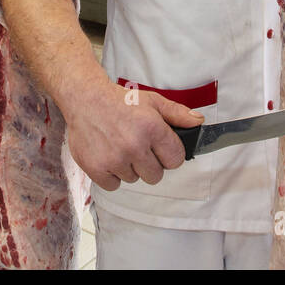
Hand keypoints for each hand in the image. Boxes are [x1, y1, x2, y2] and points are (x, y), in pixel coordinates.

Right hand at [63, 80, 203, 191]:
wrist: (85, 99)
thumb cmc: (120, 101)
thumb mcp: (152, 101)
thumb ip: (177, 113)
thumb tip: (199, 123)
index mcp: (152, 128)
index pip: (175, 160)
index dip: (169, 154)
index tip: (160, 148)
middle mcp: (134, 145)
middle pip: (155, 176)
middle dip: (150, 164)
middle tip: (138, 147)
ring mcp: (114, 159)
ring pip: (134, 179)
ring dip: (129, 168)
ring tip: (120, 147)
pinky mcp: (96, 168)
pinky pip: (114, 185)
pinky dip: (112, 175)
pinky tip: (108, 156)